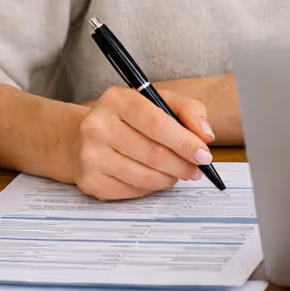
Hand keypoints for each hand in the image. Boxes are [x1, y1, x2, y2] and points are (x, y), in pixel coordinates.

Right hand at [67, 86, 215, 200]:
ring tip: (177, 172)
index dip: (185, 142)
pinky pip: (132, 191)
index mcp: (117, 100)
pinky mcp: (90, 180)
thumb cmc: (128, 118)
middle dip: (183, 165)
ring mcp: (90, 155)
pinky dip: (150, 187)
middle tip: (196, 169)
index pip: (157, 124)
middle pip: (153, 154)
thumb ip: (188, 110)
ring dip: (169, 178)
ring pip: (145, 177)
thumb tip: (205, 135)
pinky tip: (154, 178)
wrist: (84, 136)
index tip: (203, 154)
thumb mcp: (158, 101)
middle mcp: (98, 126)